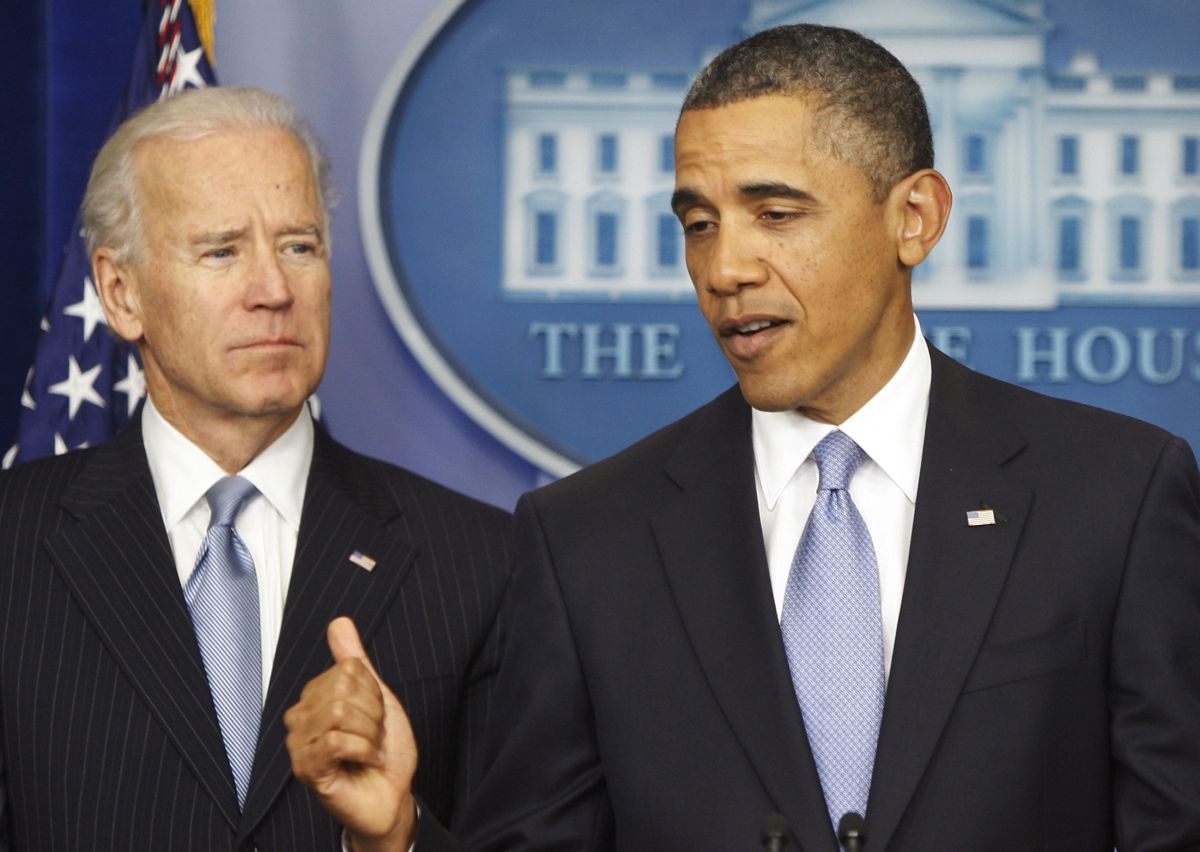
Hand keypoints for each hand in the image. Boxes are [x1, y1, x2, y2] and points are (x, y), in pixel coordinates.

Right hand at [285, 617, 417, 850]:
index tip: (376, 717)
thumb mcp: (376, 697)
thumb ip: (355, 661)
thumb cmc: (383, 751)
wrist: (392, 795)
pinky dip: (363, 749)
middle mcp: (300, 717)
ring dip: (370, 733)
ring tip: (368, 748)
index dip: (374, 692)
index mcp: (315, 697)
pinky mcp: (306, 768)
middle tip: (373, 736)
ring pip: (340, 713)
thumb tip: (339, 622)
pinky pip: (337, 740)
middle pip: (342, 689)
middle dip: (373, 714)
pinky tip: (364, 760)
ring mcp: (299, 743)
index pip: (348, 670)